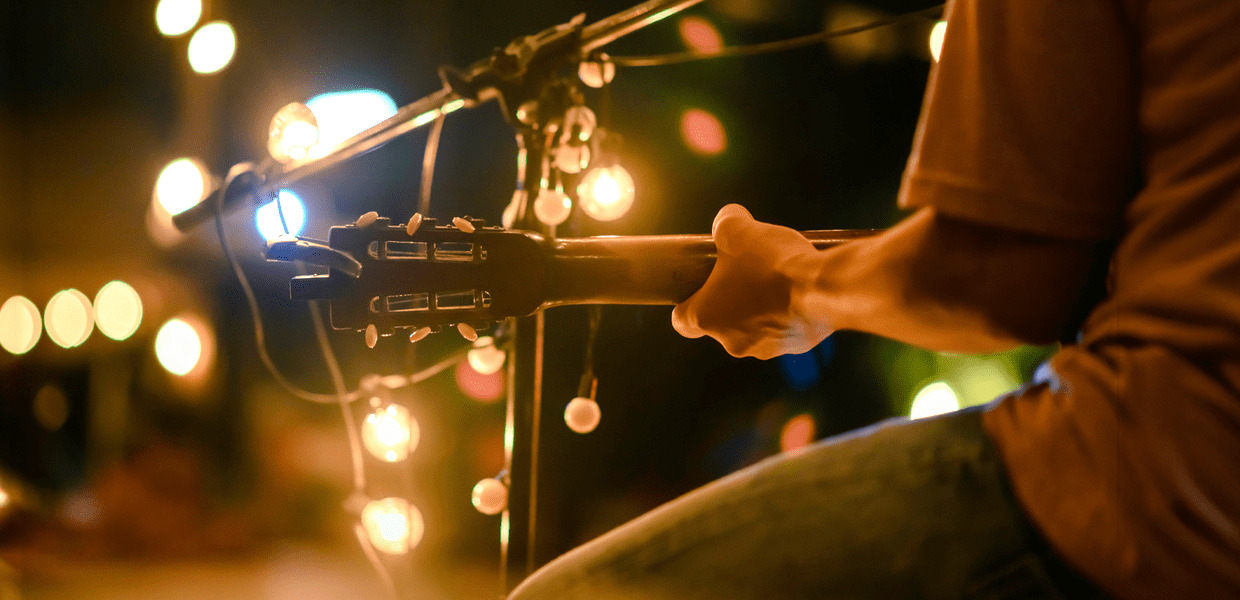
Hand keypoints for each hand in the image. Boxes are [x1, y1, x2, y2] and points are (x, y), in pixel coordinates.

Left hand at [671, 204, 834, 358]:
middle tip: (745, 271)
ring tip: (776, 277)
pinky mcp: (795, 346)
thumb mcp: (737, 229)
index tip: (698, 288)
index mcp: (707, 318)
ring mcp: (766, 348)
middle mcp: (732, 341)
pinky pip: (784, 327)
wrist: (824, 288)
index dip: (687, 303)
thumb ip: (725, 224)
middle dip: (731, 297)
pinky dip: (787, 311)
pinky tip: (798, 288)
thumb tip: (728, 221)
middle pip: (722, 320)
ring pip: (754, 326)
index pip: (681, 321)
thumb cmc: (772, 264)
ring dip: (760, 305)